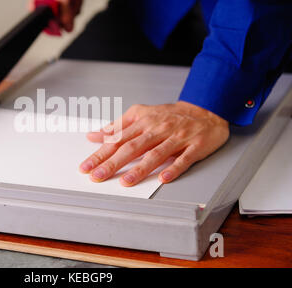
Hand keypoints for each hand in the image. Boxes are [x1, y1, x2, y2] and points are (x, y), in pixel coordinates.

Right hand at [28, 0, 83, 31]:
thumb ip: (65, 13)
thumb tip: (67, 28)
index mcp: (38, 3)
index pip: (42, 25)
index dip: (54, 25)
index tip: (61, 21)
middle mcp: (46, 6)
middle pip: (60, 22)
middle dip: (69, 10)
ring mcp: (56, 5)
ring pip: (69, 16)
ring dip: (75, 3)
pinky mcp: (64, 2)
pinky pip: (74, 9)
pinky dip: (78, 0)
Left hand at [79, 102, 229, 185]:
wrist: (205, 110)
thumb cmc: (170, 115)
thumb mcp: (140, 114)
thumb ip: (117, 126)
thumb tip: (94, 135)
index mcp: (143, 122)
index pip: (118, 139)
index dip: (101, 153)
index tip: (87, 166)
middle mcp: (158, 129)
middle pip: (132, 147)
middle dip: (113, 163)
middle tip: (98, 176)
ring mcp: (177, 138)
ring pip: (156, 154)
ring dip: (140, 168)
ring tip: (126, 181)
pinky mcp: (195, 146)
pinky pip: (184, 158)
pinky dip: (174, 168)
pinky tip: (164, 178)